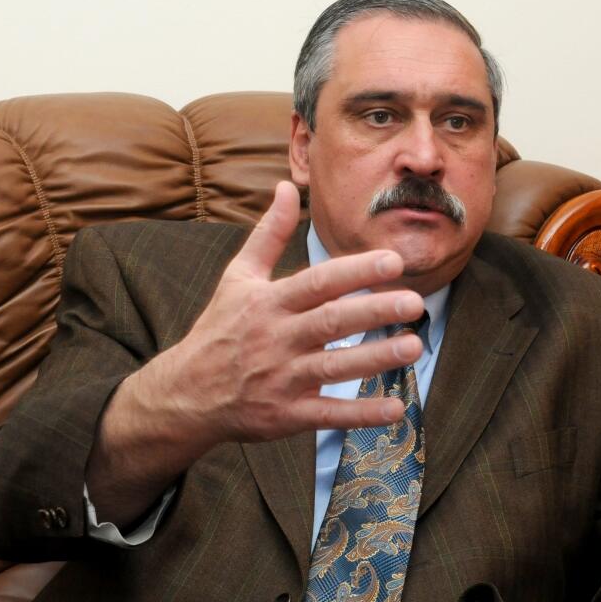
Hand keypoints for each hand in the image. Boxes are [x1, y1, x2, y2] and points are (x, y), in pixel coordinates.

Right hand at [89, 181, 424, 524]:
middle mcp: (277, 338)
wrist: (185, 393)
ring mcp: (282, 378)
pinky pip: (329, 414)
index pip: (318, 282)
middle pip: (332, 321)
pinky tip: (395, 409)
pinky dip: (361, 414)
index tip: (393, 261)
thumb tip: (285, 187)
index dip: (356, 271)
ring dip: (377, 358)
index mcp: (269, 302)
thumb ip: (268, 234)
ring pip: (335, 367)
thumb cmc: (219, 330)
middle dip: (374, 311)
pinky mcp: (286, 415)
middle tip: (415, 302)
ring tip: (414, 347)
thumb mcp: (237, 277)